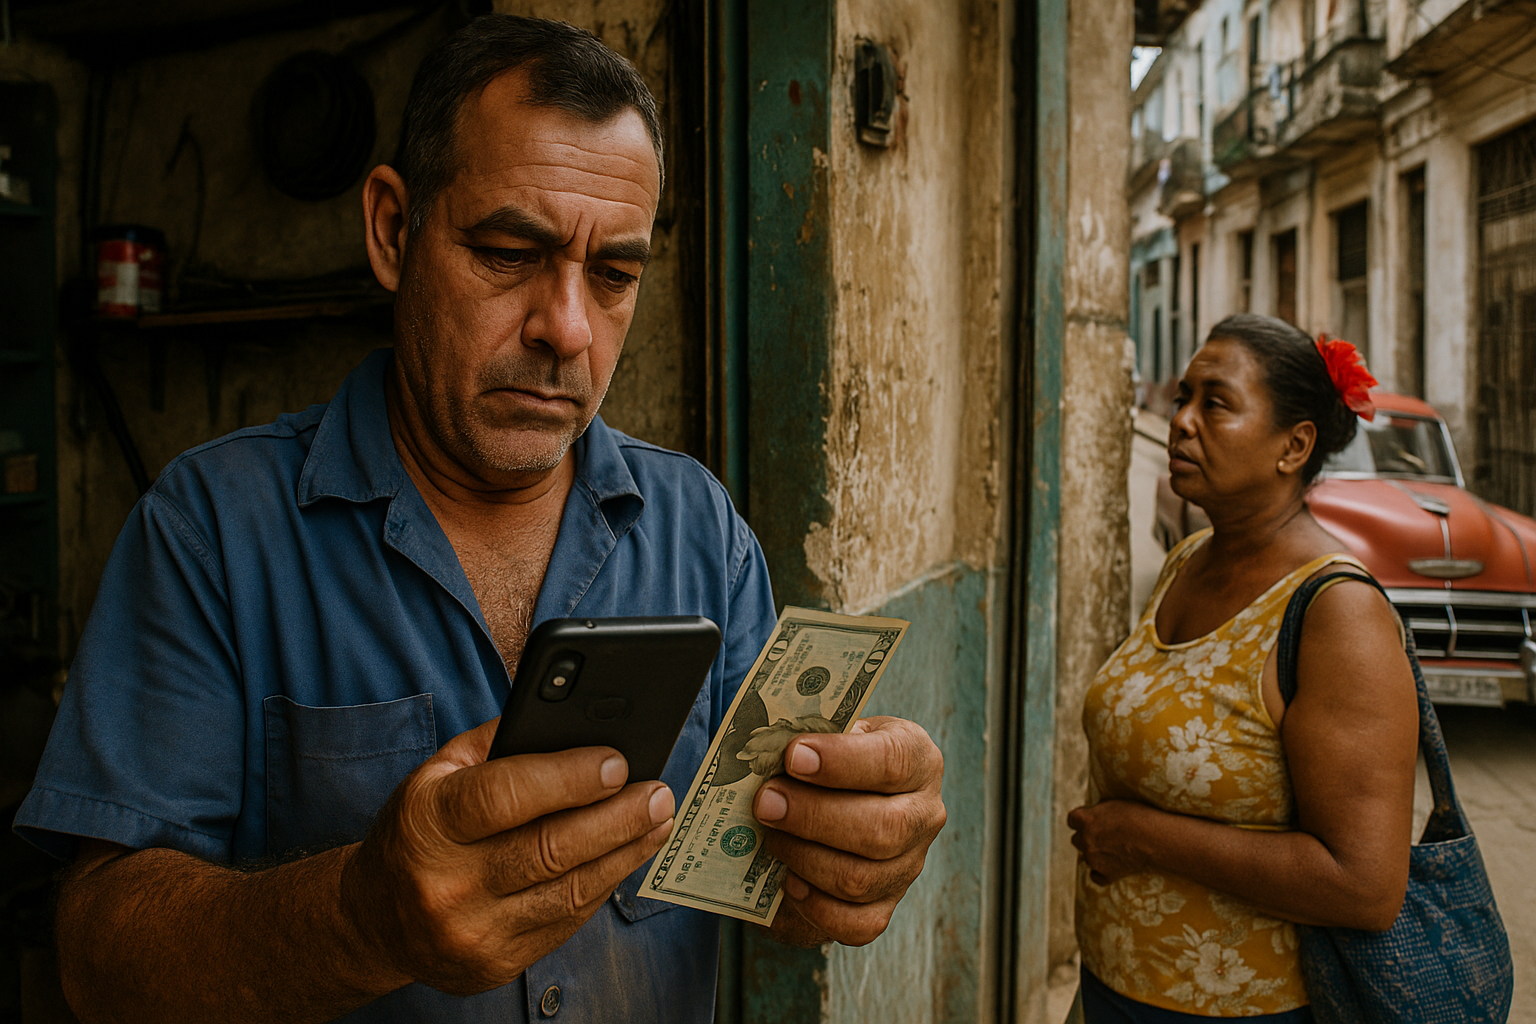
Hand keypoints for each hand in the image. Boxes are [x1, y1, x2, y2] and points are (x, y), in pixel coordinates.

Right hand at [339, 718, 674, 995]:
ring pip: (569, 891)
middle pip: (550, 849)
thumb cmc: (419, 829)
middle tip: (658, 792)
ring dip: (625, 853)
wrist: (373, 918)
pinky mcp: (495, 965)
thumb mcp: (437, 773)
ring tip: (659, 821)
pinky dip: (603, 884)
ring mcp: (472, 932)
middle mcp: (446, 883)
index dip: (567, 778)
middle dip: (617, 818)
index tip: (617, 761)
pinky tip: (627, 856)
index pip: (504, 796)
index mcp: (427, 822)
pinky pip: (566, 921)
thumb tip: (575, 721)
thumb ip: (498, 743)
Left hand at [752, 716, 944, 946]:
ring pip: (861, 879)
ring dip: (804, 858)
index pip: (892, 761)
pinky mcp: (885, 907)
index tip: (793, 756)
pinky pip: (855, 924)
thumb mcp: (829, 734)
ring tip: (770, 836)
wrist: (833, 802)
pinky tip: (788, 880)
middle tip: (766, 802)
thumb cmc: (828, 761)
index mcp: (917, 759)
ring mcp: (908, 867)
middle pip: (883, 828)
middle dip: (814, 816)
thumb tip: (767, 752)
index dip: (841, 761)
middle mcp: (923, 814)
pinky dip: (815, 907)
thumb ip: (808, 738)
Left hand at [1066, 799, 1157, 884]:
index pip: (1072, 819)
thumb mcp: (1114, 805)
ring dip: (1096, 854)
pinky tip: (1113, 866)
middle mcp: (1085, 840)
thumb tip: (1092, 816)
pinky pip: (1096, 876)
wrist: (1156, 840)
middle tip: (1105, 836)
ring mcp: (1094, 859)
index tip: (1091, 821)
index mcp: (1085, 819)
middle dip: (1087, 837)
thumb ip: (1097, 812)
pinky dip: (1102, 872)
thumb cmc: (1139, 817)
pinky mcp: (1106, 874)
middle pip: (1077, 839)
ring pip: (1087, 857)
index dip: (1081, 820)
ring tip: (1116, 849)